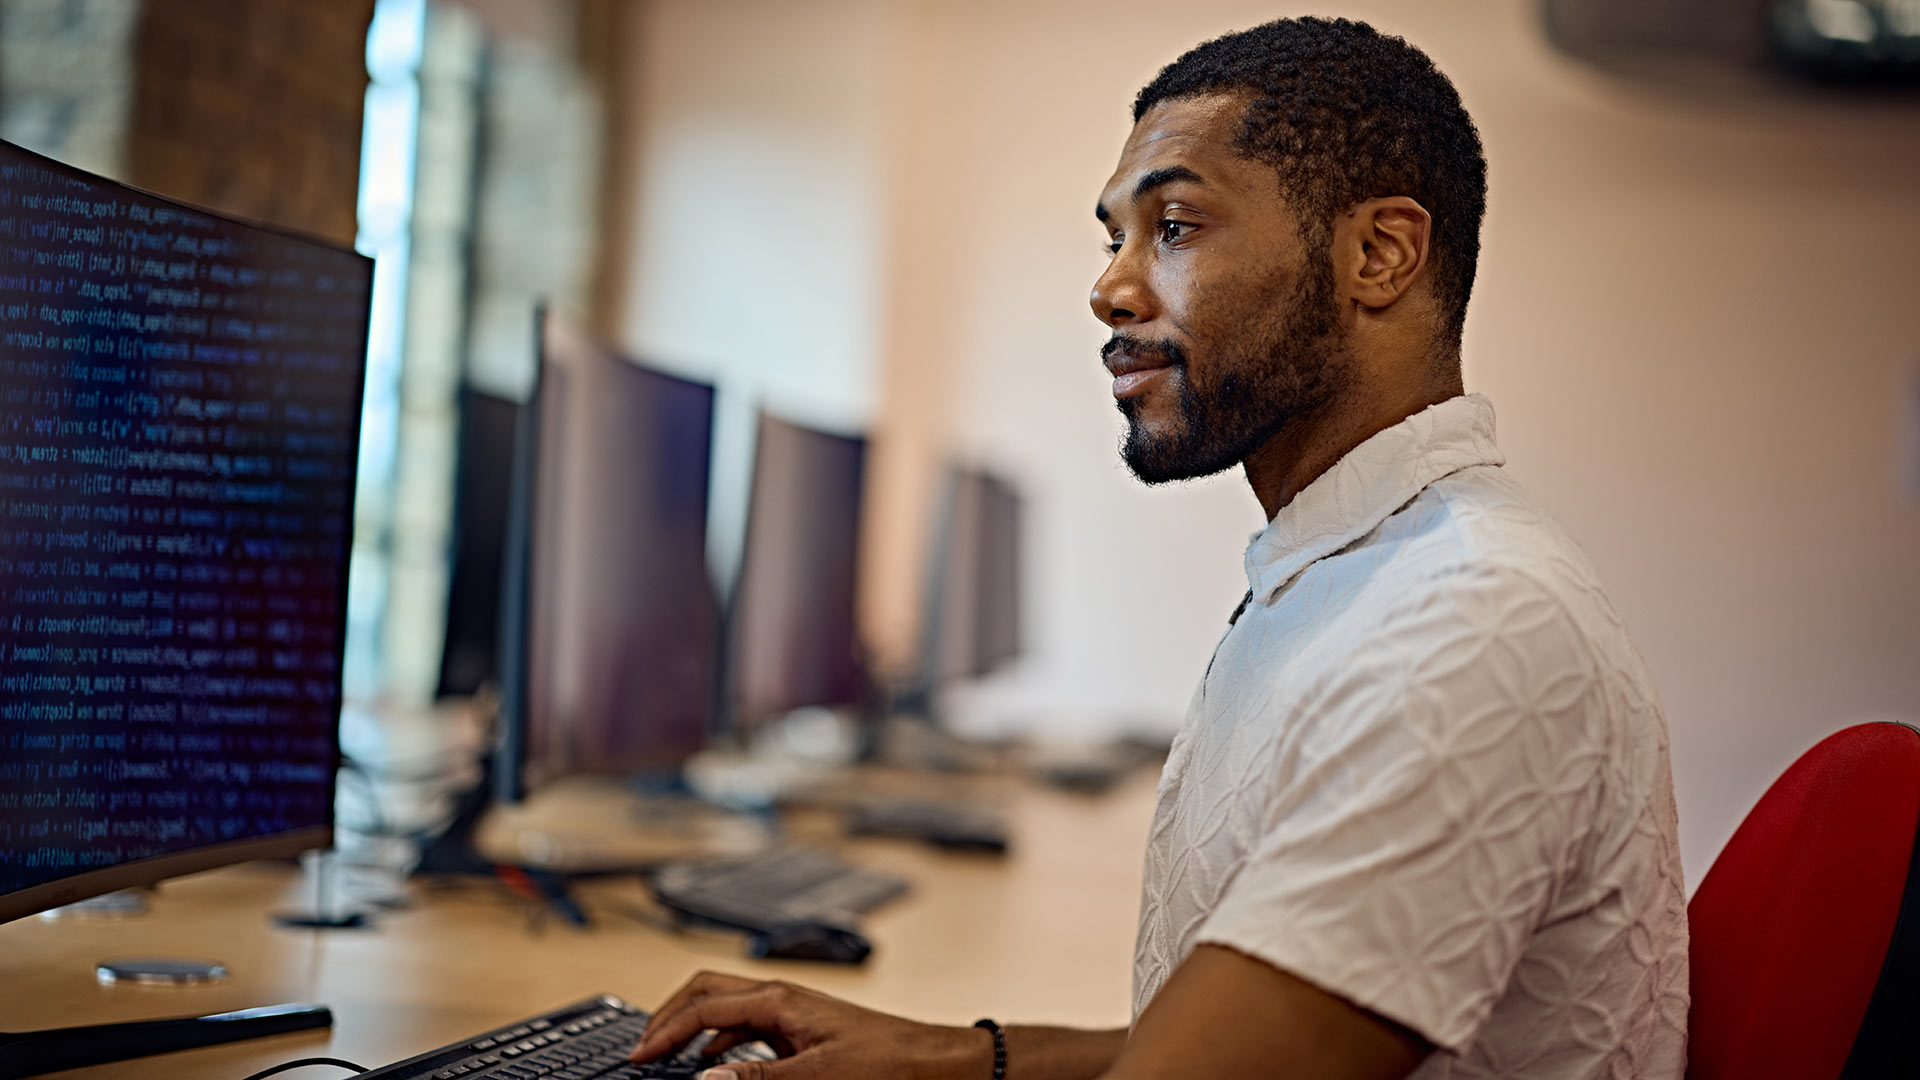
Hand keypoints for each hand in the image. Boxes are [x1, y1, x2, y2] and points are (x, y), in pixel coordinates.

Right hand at [628, 970, 990, 1079]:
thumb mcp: (816, 1076)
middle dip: (669, 1016)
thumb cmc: (888, 1060)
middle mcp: (781, 998)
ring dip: (692, 1031)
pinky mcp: (800, 1031)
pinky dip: (719, 1045)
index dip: (664, 1031)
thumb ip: (756, 1077)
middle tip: (642, 1048)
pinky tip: (714, 1068)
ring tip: (666, 1059)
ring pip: (725, 1011)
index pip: (703, 1005)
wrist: (933, 1060)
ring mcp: (790, 1012)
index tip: (638, 1055)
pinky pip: (746, 1030)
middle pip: (707, 992)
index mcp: (780, 998)